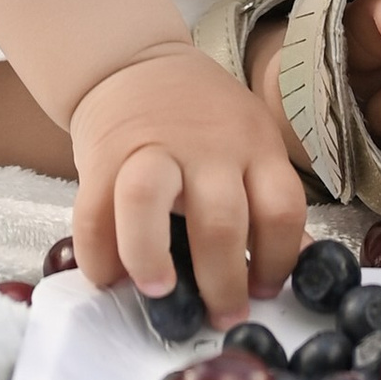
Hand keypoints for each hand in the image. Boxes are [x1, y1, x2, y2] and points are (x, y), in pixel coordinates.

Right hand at [67, 46, 308, 327]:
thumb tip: (287, 275)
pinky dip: (98, 256)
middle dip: (221, 282)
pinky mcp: (102, 155)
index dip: (278, 262)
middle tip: (220, 316)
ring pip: (147, 199)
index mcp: (254, 144)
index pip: (282, 209)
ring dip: (150, 258)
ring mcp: (151, 146)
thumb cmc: (200, 119)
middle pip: (220, 218)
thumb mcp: (247, 144)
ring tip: (158, 293)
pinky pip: (93, 212)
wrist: (134, 63)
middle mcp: (207, 145)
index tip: (264, 293)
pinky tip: (110, 278)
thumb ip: (262, 203)